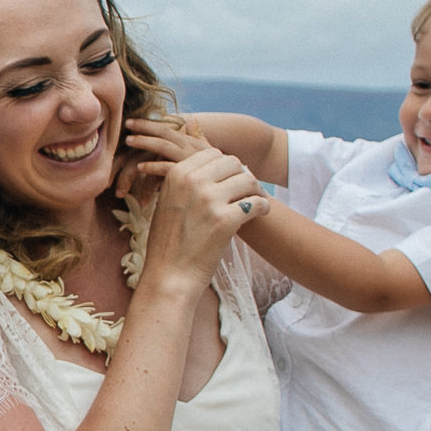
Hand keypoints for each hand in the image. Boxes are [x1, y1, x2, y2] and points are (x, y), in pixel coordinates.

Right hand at [127, 138, 260, 290]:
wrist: (170, 276)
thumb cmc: (169, 243)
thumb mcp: (168, 202)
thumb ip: (187, 181)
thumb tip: (215, 164)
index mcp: (177, 174)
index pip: (213, 154)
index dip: (225, 167)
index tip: (230, 180)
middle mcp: (192, 182)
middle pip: (233, 163)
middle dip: (242, 176)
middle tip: (246, 190)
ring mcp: (209, 200)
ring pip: (248, 180)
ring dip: (256, 190)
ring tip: (256, 201)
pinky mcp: (225, 220)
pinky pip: (256, 203)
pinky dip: (263, 208)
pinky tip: (261, 213)